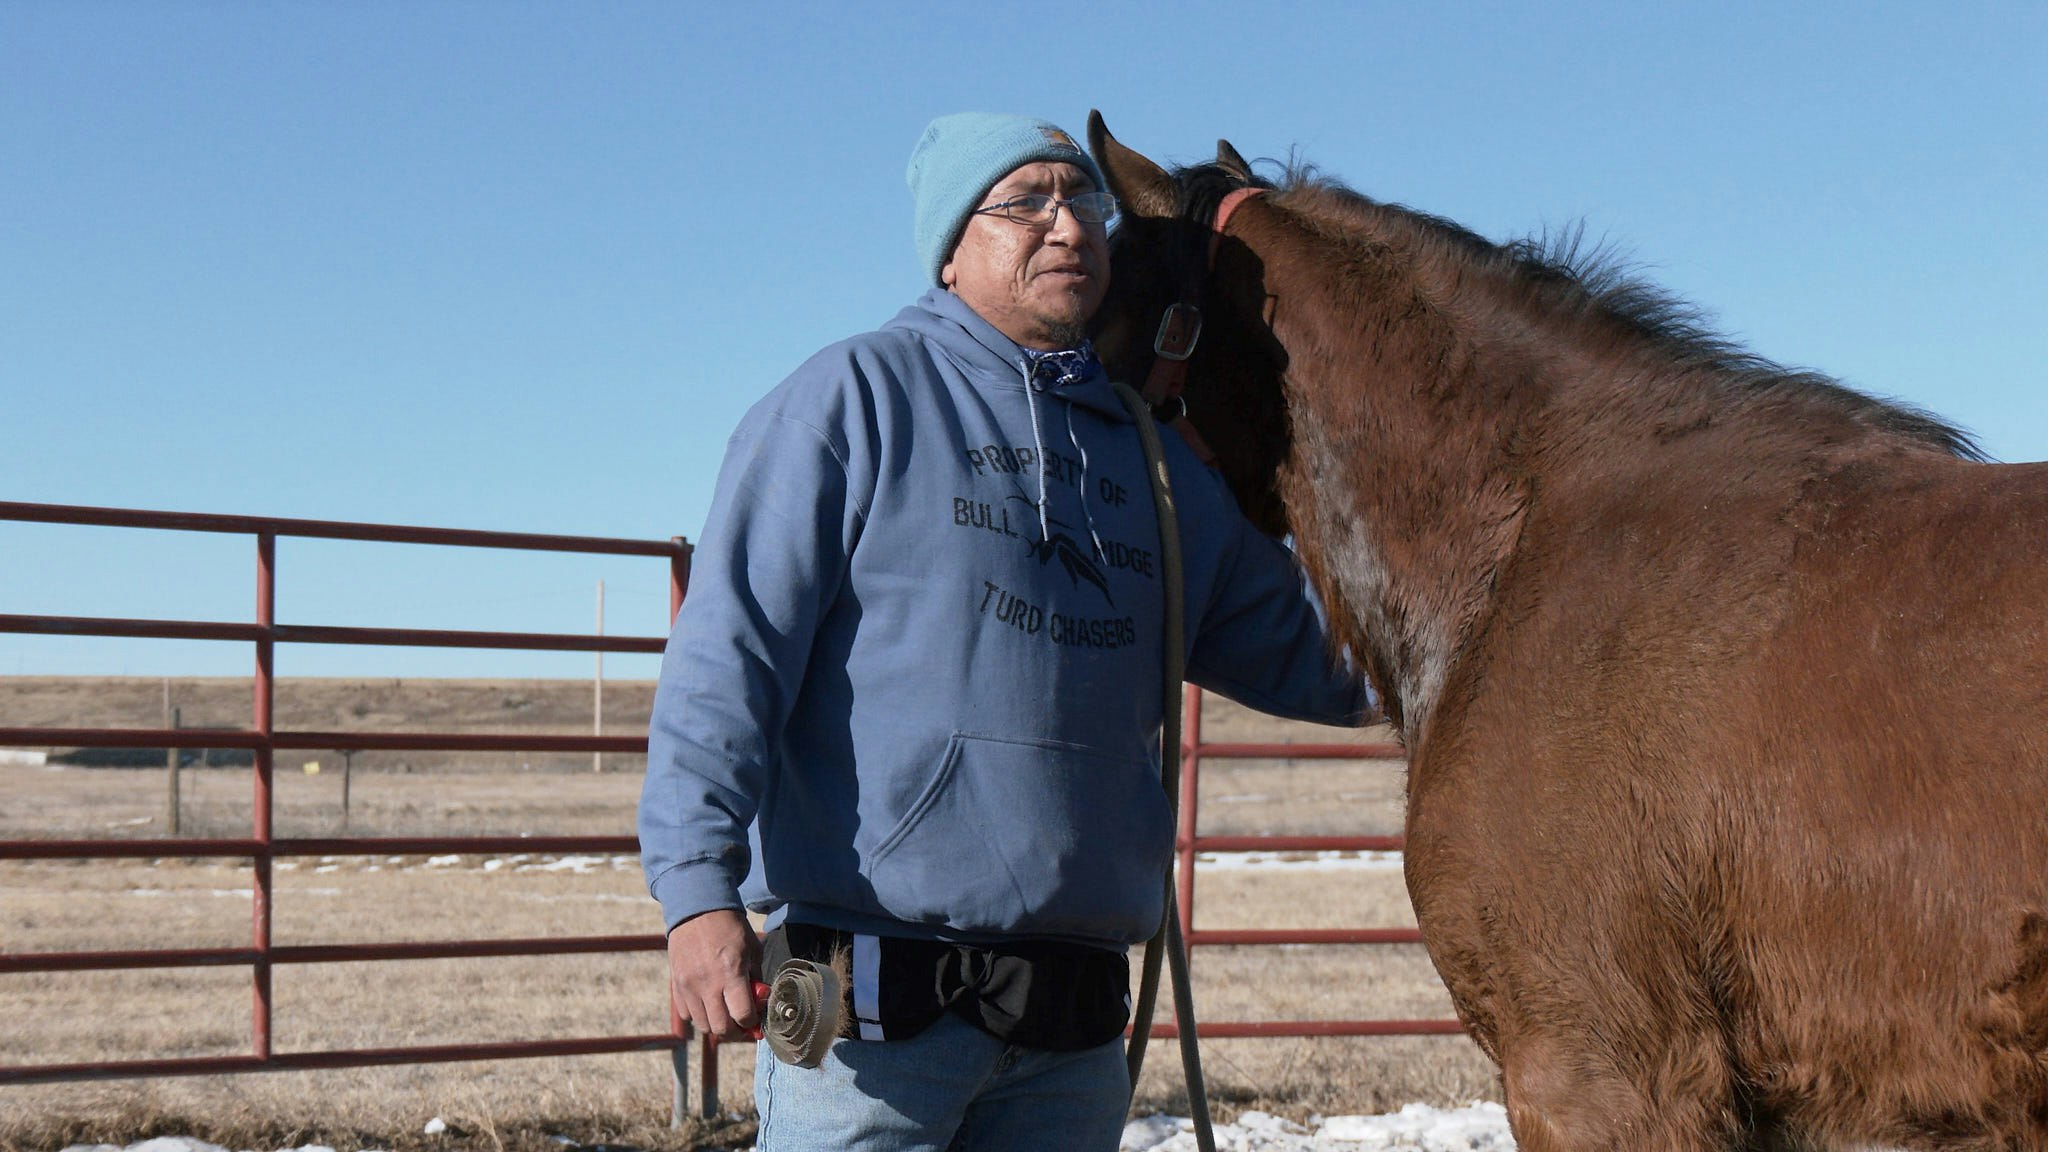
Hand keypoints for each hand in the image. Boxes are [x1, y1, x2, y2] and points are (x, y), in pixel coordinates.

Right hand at [666, 908, 761, 1041]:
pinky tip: (707, 1004)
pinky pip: (686, 1015)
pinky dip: (699, 1015)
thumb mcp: (752, 949)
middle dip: (735, 1031)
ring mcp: (689, 987)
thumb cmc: (730, 928)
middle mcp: (707, 984)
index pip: (742, 1015)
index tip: (755, 1019)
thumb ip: (756, 978)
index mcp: (731, 973)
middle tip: (741, 1024)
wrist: (697, 910)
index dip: (752, 1022)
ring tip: (724, 1013)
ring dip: (716, 1025)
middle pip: (721, 1028)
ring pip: (702, 1025)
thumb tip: (760, 1003)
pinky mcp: (676, 986)